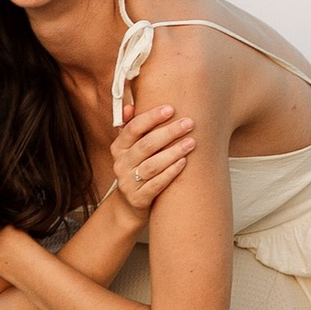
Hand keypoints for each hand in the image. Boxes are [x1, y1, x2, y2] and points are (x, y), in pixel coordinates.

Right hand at [110, 102, 195, 219]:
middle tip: (188, 123)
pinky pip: (156, 184)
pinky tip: (184, 163)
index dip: (151, 117)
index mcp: (119, 147)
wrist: (131, 203)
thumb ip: (132, 127)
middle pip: (146, 145)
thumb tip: (129, 107)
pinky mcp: (138, 199)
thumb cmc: (137, 168)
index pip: (133, 128)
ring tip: (191, 142)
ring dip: (173, 152)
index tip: (171, 108)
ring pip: (152, 165)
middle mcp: (121, 164)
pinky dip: (170, 172)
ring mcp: (128, 183)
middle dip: (169, 132)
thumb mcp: (131, 148)